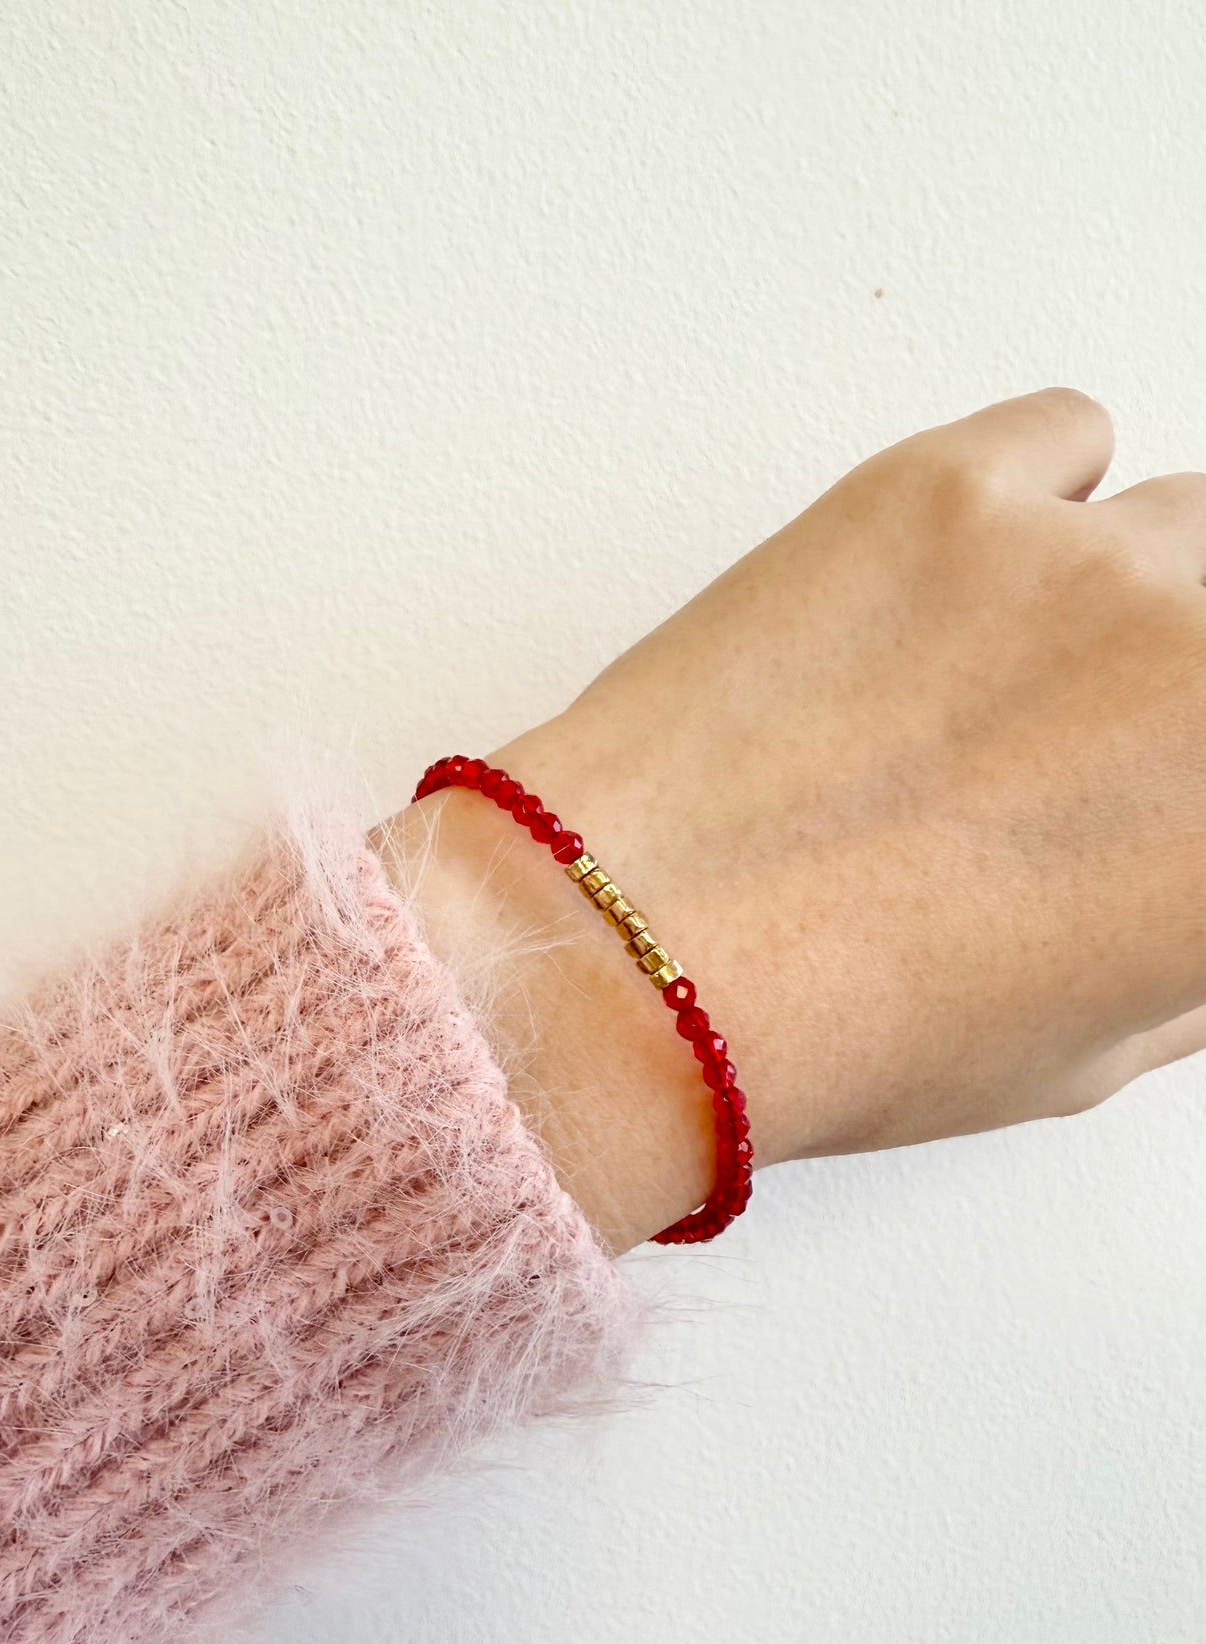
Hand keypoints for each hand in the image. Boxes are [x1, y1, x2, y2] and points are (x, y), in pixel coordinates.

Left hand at [372, 390, 1205, 1252]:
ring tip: (1011, 662)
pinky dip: (1035, 492)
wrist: (649, 955)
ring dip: (1126, 582)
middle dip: (1185, 667)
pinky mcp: (950, 485)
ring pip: (1184, 520)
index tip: (1160, 772)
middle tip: (1094, 729)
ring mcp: (1086, 561)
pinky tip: (965, 574)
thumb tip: (1189, 900)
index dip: (1194, 769)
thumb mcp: (1074, 1054)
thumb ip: (1180, 956)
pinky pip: (1065, 432)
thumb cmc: (843, 1025)